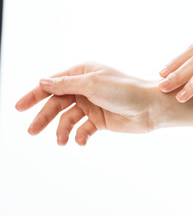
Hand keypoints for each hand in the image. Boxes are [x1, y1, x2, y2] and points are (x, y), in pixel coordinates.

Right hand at [15, 62, 155, 145]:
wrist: (150, 107)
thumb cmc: (124, 90)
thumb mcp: (92, 84)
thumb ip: (66, 85)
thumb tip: (42, 82)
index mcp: (82, 73)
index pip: (52, 84)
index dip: (34, 95)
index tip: (18, 107)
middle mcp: (85, 88)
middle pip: (57, 103)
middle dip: (44, 117)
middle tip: (31, 131)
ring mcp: (92, 105)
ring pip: (68, 119)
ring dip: (62, 131)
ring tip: (61, 142)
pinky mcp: (100, 120)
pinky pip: (83, 129)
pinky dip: (80, 136)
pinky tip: (81, 141)